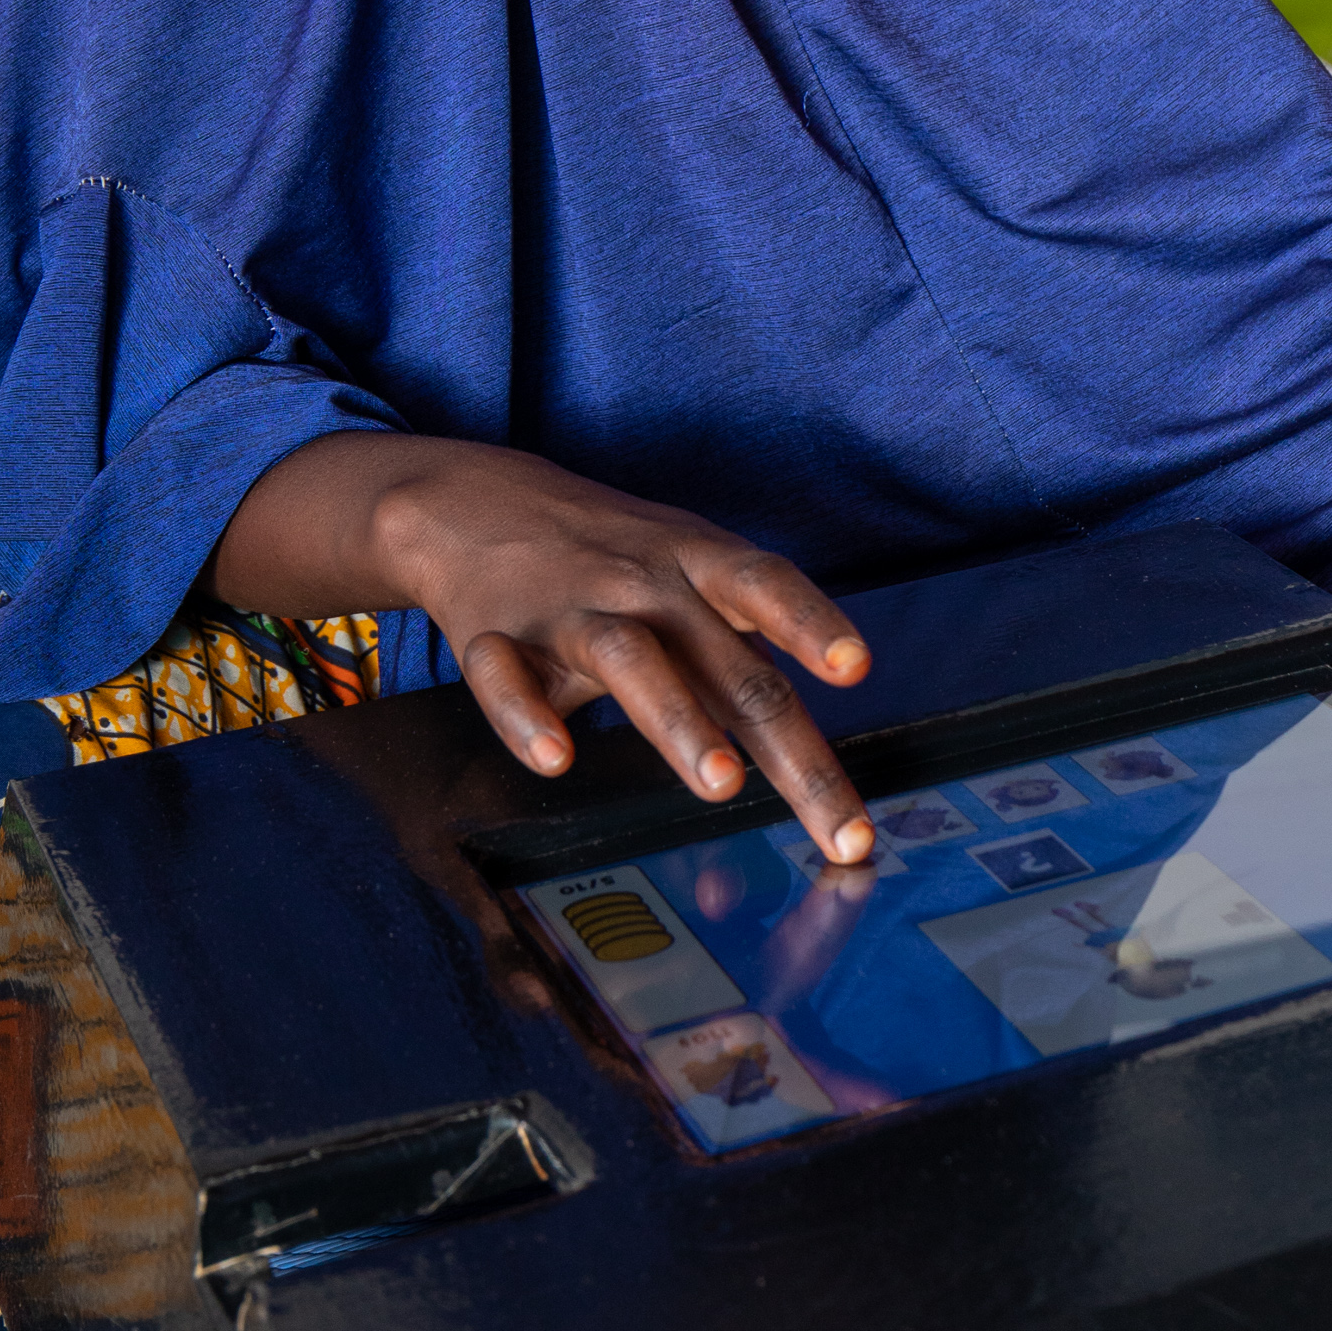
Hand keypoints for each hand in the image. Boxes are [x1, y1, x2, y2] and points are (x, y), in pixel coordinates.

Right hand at [213, 432, 875, 861]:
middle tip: (838, 829)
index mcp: (699, 563)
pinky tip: (554, 760)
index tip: (856, 668)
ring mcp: (569, 609)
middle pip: (726, 663)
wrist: (475, 501)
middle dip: (790, 750)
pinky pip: (506, 677)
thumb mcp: (689, 573)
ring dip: (680, 721)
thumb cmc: (613, 557)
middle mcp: (643, 583)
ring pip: (630, 660)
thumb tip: (807, 776)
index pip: (767, 584)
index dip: (811, 621)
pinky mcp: (495, 637)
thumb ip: (740, 663)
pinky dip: (527, 716)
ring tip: (722, 784)